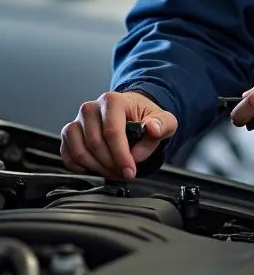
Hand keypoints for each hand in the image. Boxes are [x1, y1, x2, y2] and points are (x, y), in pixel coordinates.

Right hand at [61, 91, 177, 179]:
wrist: (132, 113)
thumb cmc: (145, 116)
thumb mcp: (163, 120)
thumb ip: (162, 124)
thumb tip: (153, 129)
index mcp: (113, 101)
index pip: (112, 132)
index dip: (121, 155)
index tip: (130, 171)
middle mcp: (91, 108)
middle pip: (95, 144)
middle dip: (111, 164)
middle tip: (125, 173)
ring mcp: (77, 121)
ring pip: (80, 151)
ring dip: (97, 168)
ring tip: (114, 172)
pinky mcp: (69, 133)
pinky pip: (67, 154)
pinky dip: (79, 166)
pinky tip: (95, 168)